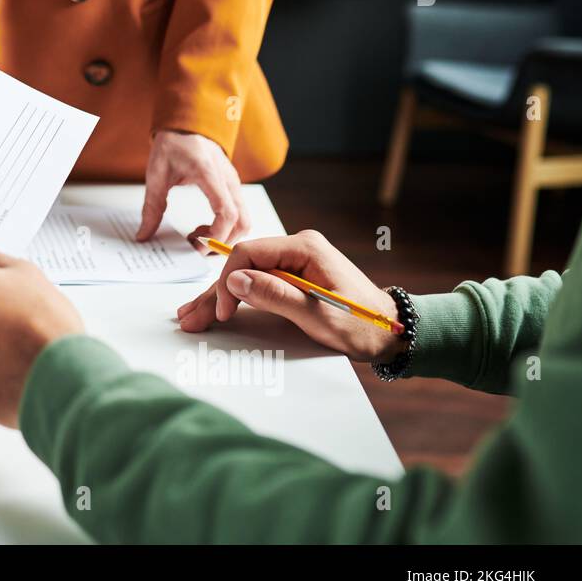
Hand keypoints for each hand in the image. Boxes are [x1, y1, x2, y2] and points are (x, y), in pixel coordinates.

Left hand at [137, 130, 248, 244]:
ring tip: (197, 236)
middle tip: (195, 247)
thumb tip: (144, 235)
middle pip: (242, 222)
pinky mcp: (232, 187)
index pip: (226, 213)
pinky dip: (225, 228)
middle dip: (223, 243)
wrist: (186, 124)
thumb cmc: (173, 144)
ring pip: (244, 220)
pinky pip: (238, 213)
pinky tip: (203, 227)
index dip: (216, 235)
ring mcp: (233, 183)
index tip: (196, 245)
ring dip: (225, 236)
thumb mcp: (156, 175)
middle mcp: (228, 179)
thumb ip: (151, 208)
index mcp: (209, 174)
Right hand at [176, 230, 405, 362]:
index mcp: (304, 247)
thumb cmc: (361, 324)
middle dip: (215, 293)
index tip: (225, 311)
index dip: (229, 281)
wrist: (391, 333)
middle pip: (243, 265)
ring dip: (220, 297)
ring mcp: (294, 262)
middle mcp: (296, 248)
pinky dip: (237, 299)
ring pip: (246, 276)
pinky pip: (258, 284)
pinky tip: (215, 308)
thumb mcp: (317, 314)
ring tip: (192, 315)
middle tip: (191, 317)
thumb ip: (275, 295)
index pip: (249, 253)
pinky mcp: (293, 277)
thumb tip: (235, 280)